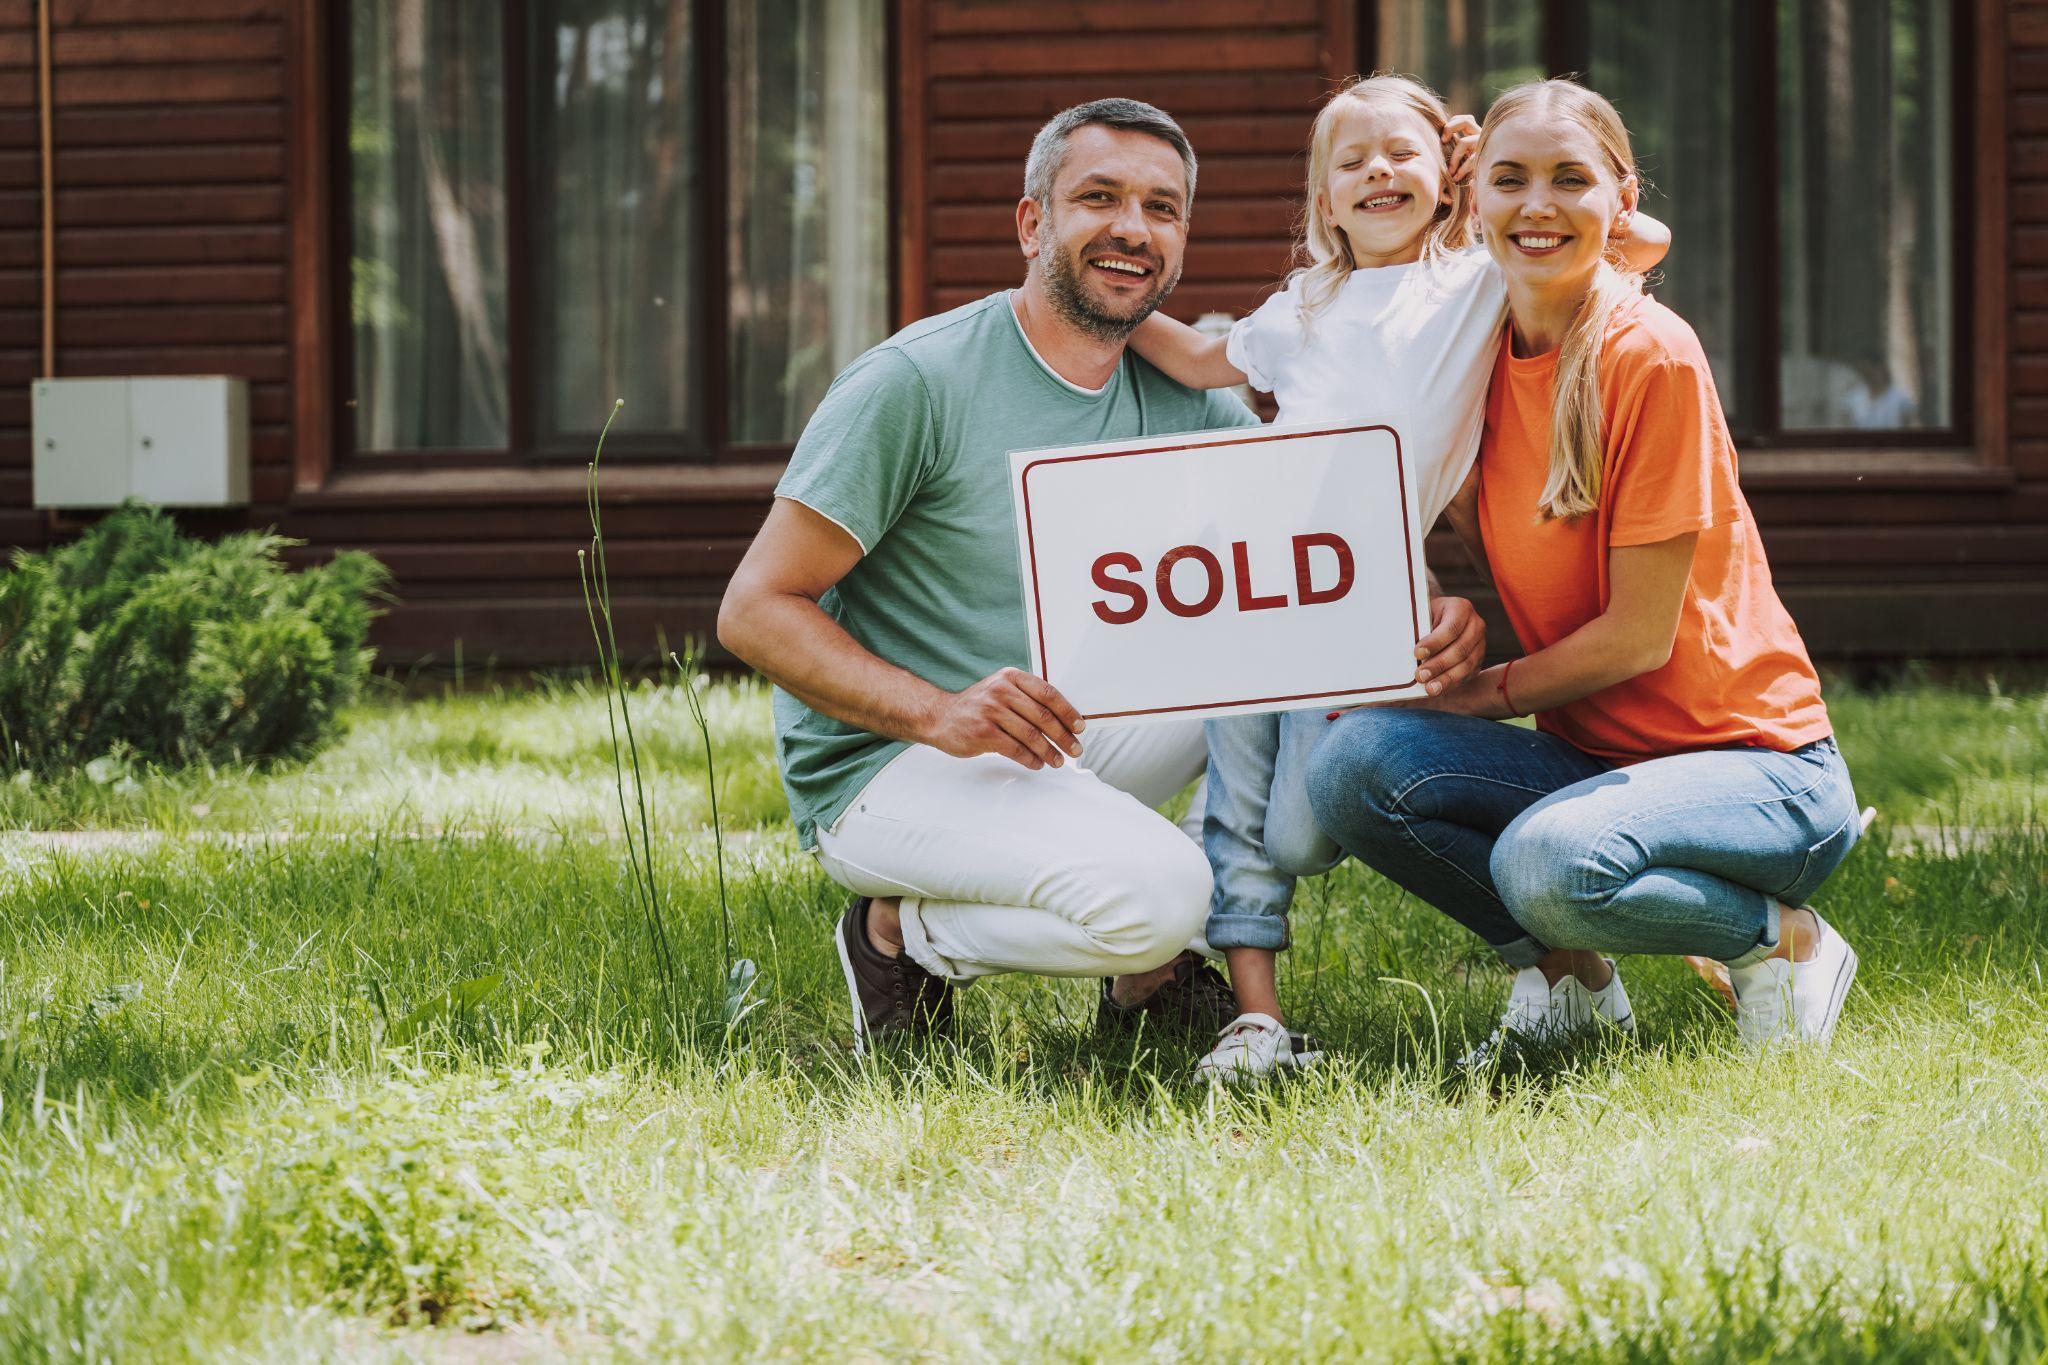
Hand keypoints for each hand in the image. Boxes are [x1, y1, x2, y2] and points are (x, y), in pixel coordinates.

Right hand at [923, 667, 1084, 769]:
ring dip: (1049, 751)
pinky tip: (1037, 764)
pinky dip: (1030, 759)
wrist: (939, 717)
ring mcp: (990, 711)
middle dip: (1063, 736)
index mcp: (1010, 677)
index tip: (1080, 727)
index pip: (1048, 693)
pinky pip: (1015, 749)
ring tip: (1058, 761)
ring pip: (1031, 735)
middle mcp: (1001, 690)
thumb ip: (1027, 699)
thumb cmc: (977, 707)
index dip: (1068, 712)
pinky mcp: (982, 732)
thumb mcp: (1000, 691)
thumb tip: (1063, 720)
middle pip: (1042, 716)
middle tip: (1075, 749)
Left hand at [1415, 595, 1484, 696]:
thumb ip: (1420, 628)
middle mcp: (1476, 625)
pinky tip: (1439, 689)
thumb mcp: (1424, 614)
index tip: (1417, 653)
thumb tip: (1411, 652)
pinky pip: (1467, 675)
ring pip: (1466, 665)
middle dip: (1439, 665)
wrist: (1442, 617)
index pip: (1451, 627)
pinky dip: (1452, 684)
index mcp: (1461, 608)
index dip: (1435, 642)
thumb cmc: (1428, 615)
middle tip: (1420, 676)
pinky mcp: (1478, 660)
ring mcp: (1480, 644)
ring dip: (1446, 679)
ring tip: (1430, 688)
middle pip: (1460, 649)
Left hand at [1442, 114, 1480, 182]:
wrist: (1488, 183)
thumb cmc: (1470, 170)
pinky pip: (1471, 160)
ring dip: (1454, 158)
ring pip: (1464, 142)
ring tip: (1450, 172)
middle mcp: (1481, 136)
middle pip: (1466, 121)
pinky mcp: (1485, 158)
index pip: (1464, 119)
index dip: (1452, 123)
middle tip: (1443, 142)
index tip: (1443, 138)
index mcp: (1475, 134)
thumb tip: (1442, 141)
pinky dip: (1461, 169)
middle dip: (1450, 128)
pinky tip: (1456, 178)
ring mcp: (1484, 145)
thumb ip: (1455, 148)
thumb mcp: (1462, 157)